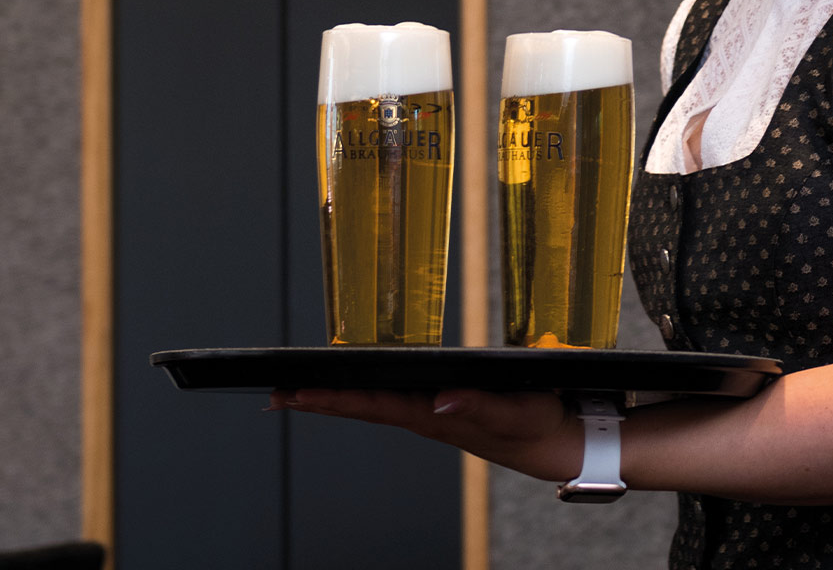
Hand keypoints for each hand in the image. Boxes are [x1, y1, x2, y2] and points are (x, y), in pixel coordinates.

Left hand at [268, 387, 582, 482]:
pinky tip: (351, 390)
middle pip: (362, 407)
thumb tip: (440, 401)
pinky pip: (390, 402)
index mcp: (435, 416)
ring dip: (336, 399)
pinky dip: (363, 395)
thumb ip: (477, 405)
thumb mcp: (513, 411)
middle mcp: (426, 416)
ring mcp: (431, 415)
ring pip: (372, 405)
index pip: (373, 406)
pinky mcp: (440, 409)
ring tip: (299, 392)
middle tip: (275, 395)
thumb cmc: (536, 424)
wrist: (557, 442)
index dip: (332, 400)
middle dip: (319, 401)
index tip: (295, 395)